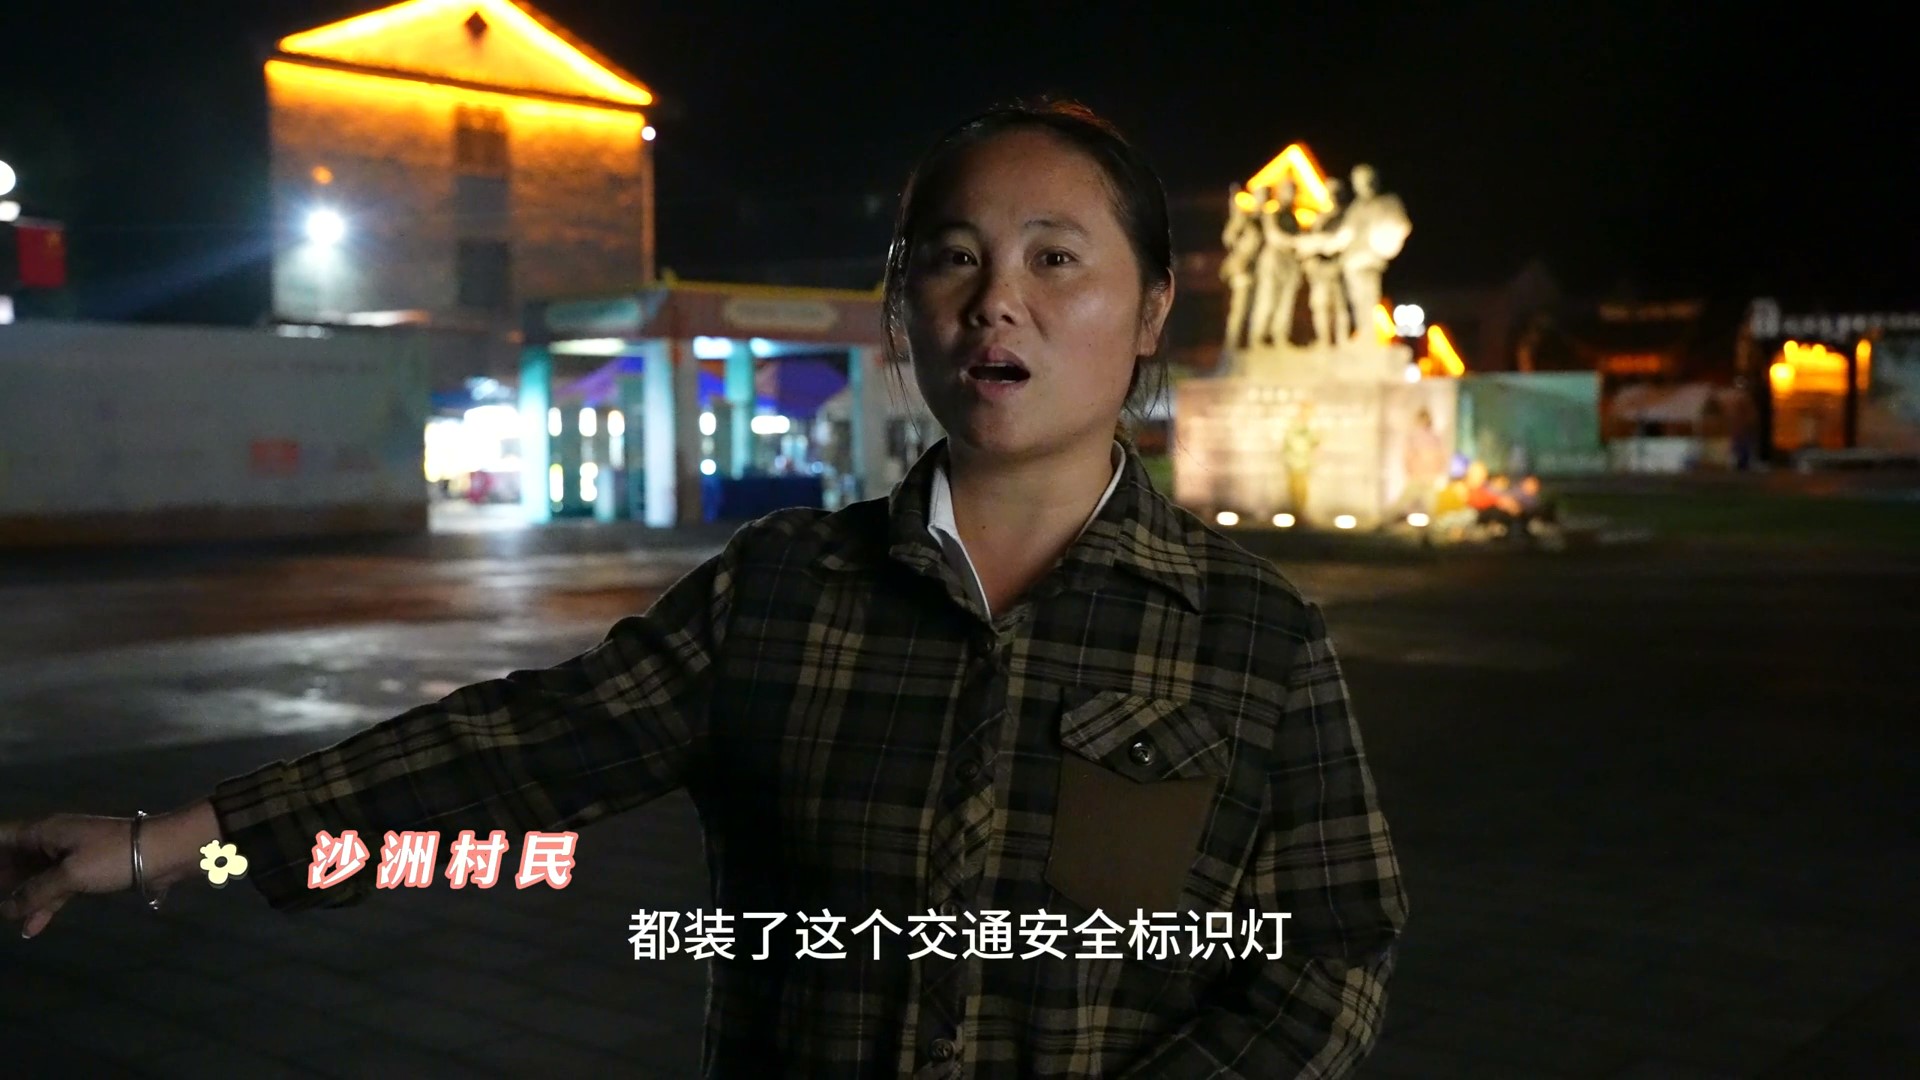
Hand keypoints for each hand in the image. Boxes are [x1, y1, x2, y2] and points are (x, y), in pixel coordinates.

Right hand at [0, 814, 136, 937]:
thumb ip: (36, 892)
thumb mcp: (70, 875)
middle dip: (0, 879)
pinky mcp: (87, 872)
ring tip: (5, 918)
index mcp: (44, 832)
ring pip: (34, 877)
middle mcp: (52, 841)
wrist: (164, 853)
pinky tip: (32, 927)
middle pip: (14, 859)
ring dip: (19, 897)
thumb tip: (5, 909)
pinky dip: (44, 906)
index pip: (2, 837)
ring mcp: (70, 856)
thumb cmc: (114, 856)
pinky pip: (56, 889)